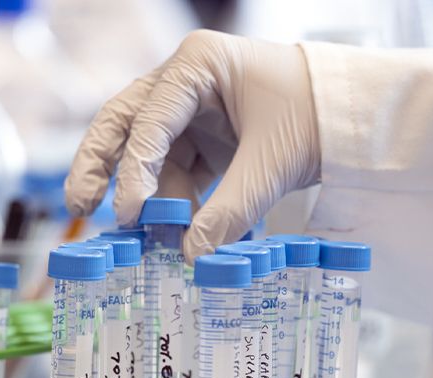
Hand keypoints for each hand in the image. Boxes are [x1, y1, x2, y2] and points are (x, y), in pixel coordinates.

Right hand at [64, 30, 319, 261]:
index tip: (129, 212)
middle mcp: (184, 82)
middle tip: (81, 204)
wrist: (351, 117)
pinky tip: (172, 233)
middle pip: (125, 122)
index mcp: (198, 64)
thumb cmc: (315, 115)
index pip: (151, 116)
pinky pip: (172, 172)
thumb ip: (230, 210)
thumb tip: (193, 256)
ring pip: (146, 154)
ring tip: (147, 237)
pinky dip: (171, 203)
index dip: (135, 167)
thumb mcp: (273, 162)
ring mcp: (190, 112)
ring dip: (145, 196)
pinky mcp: (202, 140)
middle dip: (101, 164)